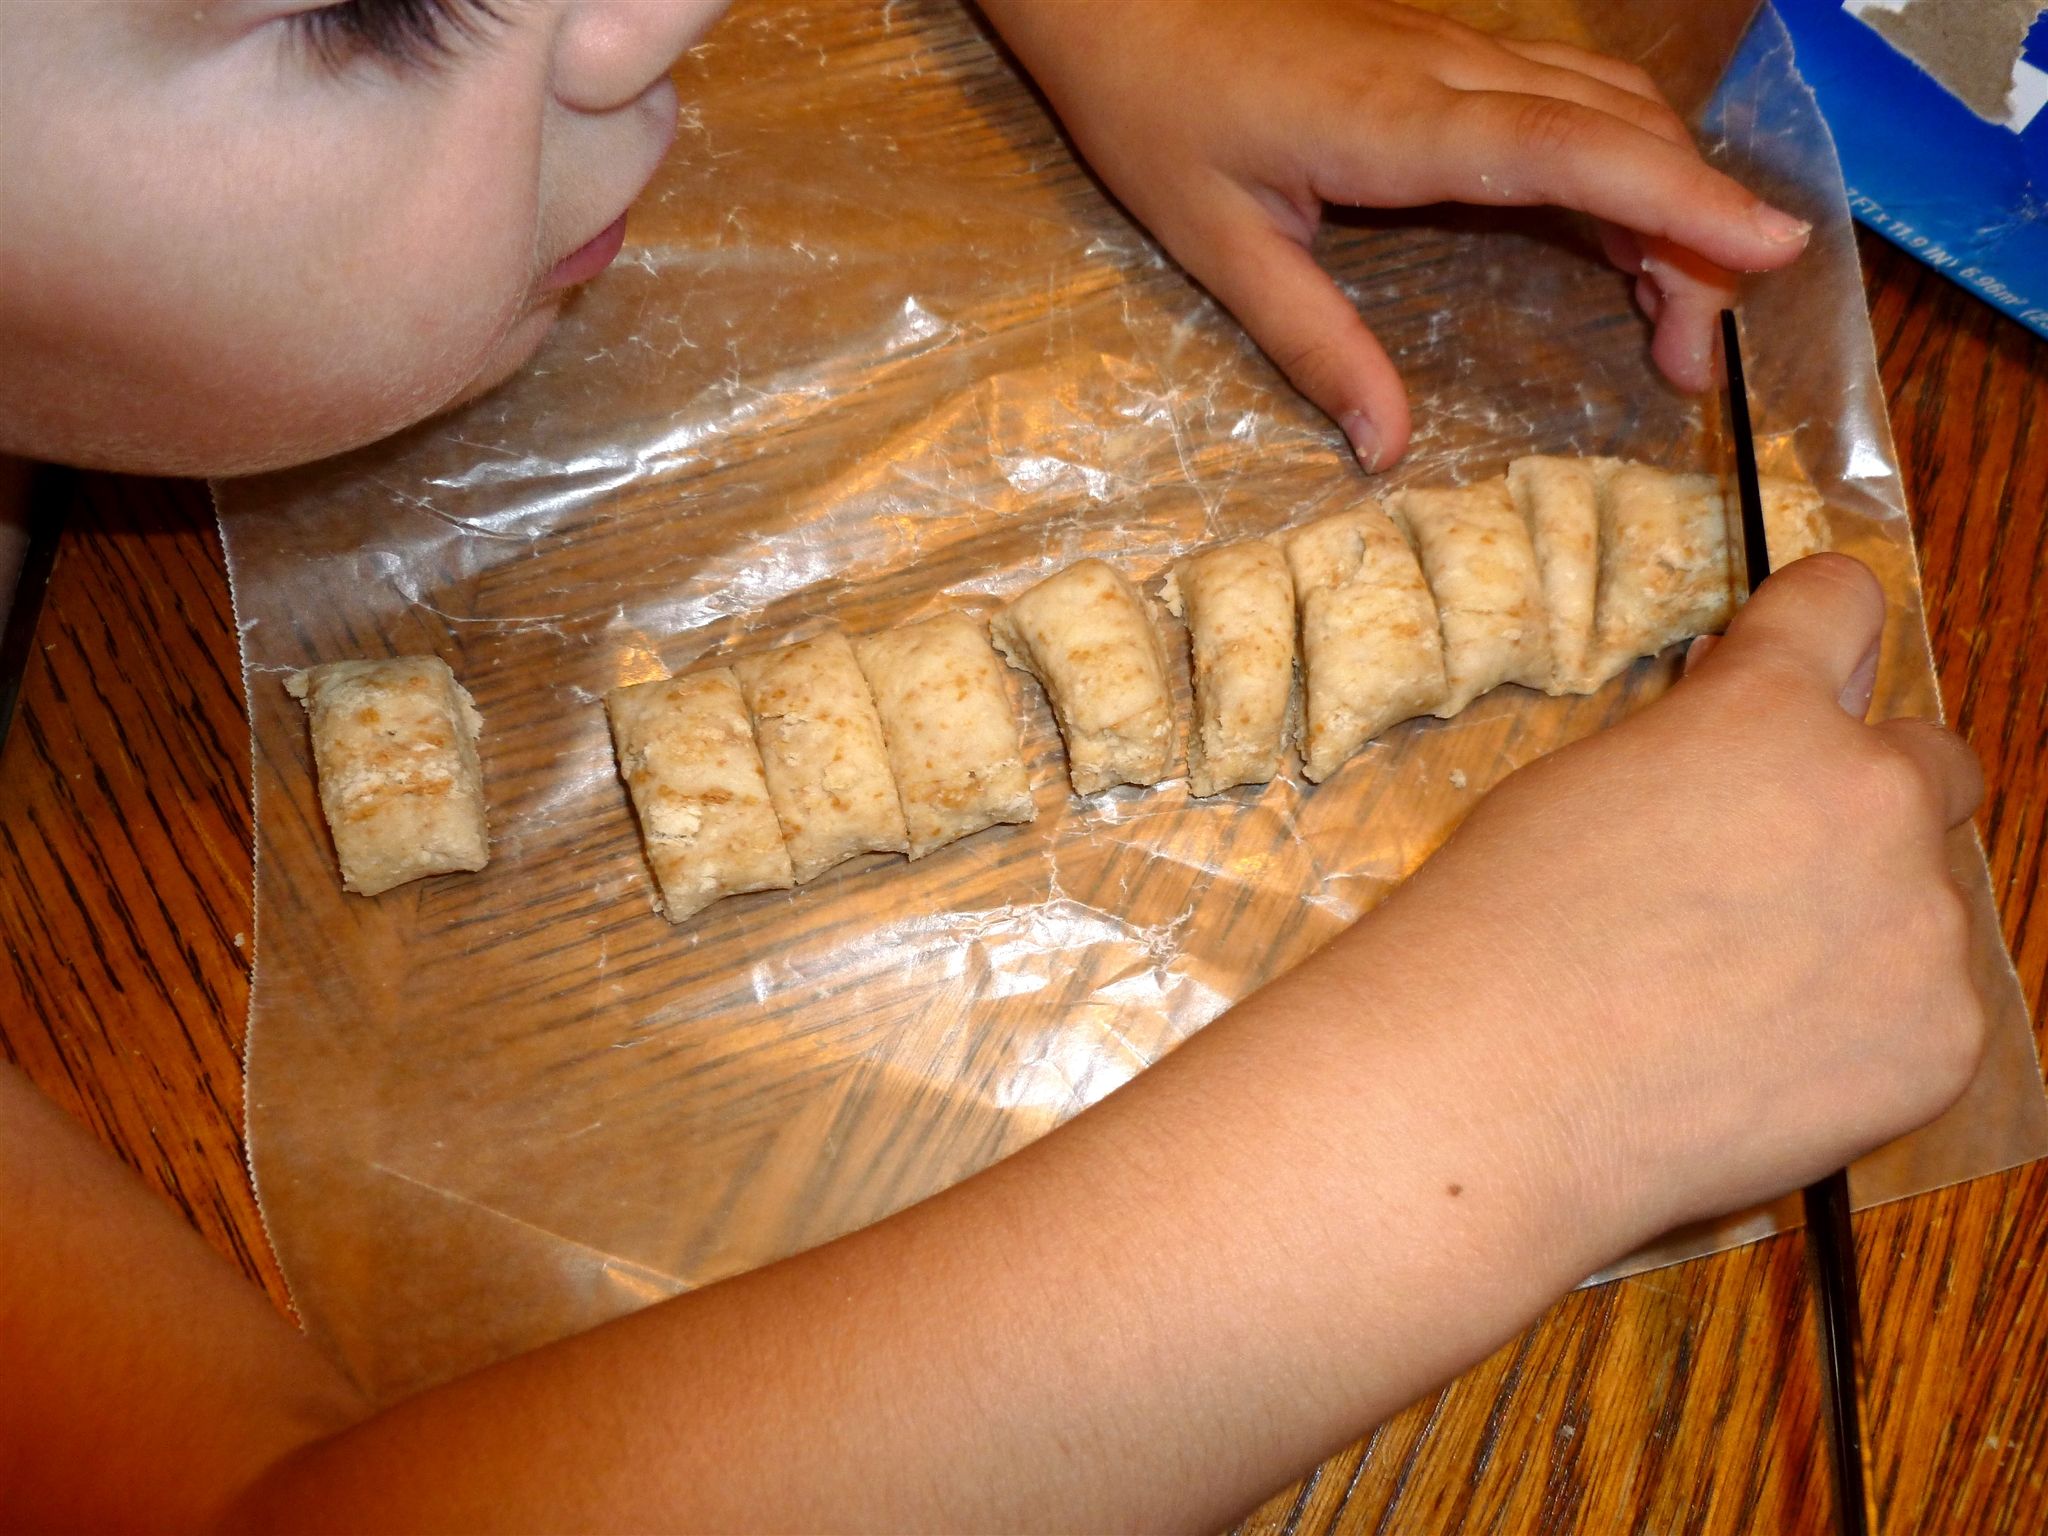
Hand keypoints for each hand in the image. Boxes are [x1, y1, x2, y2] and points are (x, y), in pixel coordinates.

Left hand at [981, 0, 1811, 467]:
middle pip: (1620, 136)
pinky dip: (1621, 168)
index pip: (1571, 153)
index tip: (1769, 249)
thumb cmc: (1158, 116)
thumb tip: (1386, 448)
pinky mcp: (1448, 54)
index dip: (1679, 198)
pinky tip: (1623, 239)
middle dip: (1690, 240)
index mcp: (1399, 122)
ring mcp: (1458, 50)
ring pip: (1609, 109)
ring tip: (1673, 322)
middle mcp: (1452, 71)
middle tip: (1694, 366)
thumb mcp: (1221, 247)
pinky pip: (1569, 100)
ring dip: (1666, 202)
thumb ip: (1314, 346)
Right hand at [1365, 553, 1984, 1238]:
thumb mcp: (1580, 784)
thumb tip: (1745, 731)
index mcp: (1768, 712)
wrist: (1493, 1085)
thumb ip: (1697, 747)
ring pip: (1928, 903)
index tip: (1812, 667)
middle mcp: (1870, 794)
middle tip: (1769, 876)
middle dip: (1865, 800)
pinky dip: (1863, 1034)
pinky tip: (1759, 1058)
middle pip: (1932, 761)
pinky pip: (1926, 1014)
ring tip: (1735, 997)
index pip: (1843, 605)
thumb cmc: (1498, 934)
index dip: (1821, 638)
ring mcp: (1921, 922)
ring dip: (1860, 929)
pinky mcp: (1943, 1038)